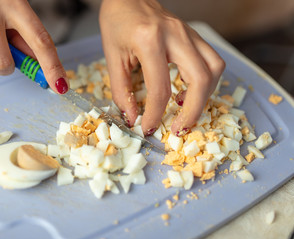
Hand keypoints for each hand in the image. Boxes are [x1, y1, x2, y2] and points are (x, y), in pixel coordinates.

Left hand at [99, 0, 224, 135]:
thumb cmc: (117, 22)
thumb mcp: (112, 57)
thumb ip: (121, 90)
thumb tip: (132, 118)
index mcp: (150, 40)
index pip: (161, 88)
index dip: (156, 114)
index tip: (149, 128)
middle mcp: (176, 35)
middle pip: (201, 79)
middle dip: (193, 111)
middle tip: (179, 128)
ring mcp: (189, 33)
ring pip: (215, 68)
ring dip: (205, 95)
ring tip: (185, 109)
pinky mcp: (193, 35)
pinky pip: (211, 60)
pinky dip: (205, 81)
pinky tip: (187, 90)